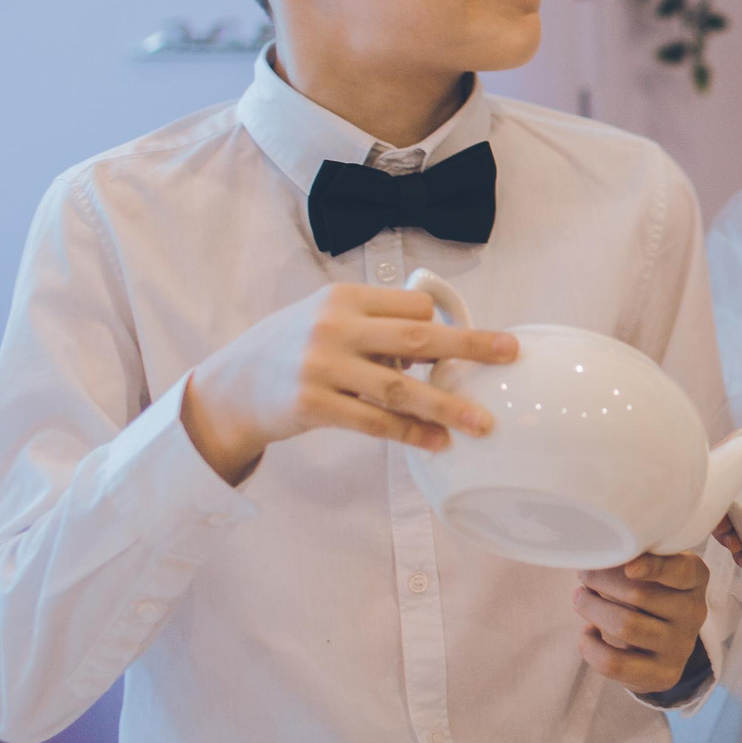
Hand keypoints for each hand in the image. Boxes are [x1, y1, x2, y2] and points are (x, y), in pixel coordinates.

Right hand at [181, 285, 513, 484]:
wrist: (230, 387)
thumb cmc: (291, 350)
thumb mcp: (326, 318)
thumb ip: (375, 324)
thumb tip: (439, 343)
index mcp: (344, 298)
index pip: (412, 306)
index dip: (439, 327)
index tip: (458, 349)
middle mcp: (334, 326)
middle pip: (418, 336)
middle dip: (471, 346)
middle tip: (511, 354)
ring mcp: (321, 366)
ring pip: (400, 387)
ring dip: (446, 407)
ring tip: (483, 424)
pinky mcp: (312, 404)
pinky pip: (374, 422)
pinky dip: (410, 435)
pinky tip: (436, 444)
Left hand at [574, 552, 710, 693]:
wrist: (663, 645)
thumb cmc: (652, 594)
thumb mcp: (655, 571)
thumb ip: (636, 559)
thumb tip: (597, 558)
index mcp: (695, 578)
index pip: (679, 571)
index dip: (654, 567)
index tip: (629, 566)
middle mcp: (694, 612)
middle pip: (640, 595)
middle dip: (602, 581)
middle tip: (584, 575)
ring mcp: (680, 646)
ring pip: (625, 626)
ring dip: (592, 608)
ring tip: (580, 598)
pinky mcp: (663, 675)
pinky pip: (614, 663)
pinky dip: (590, 646)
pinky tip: (588, 633)